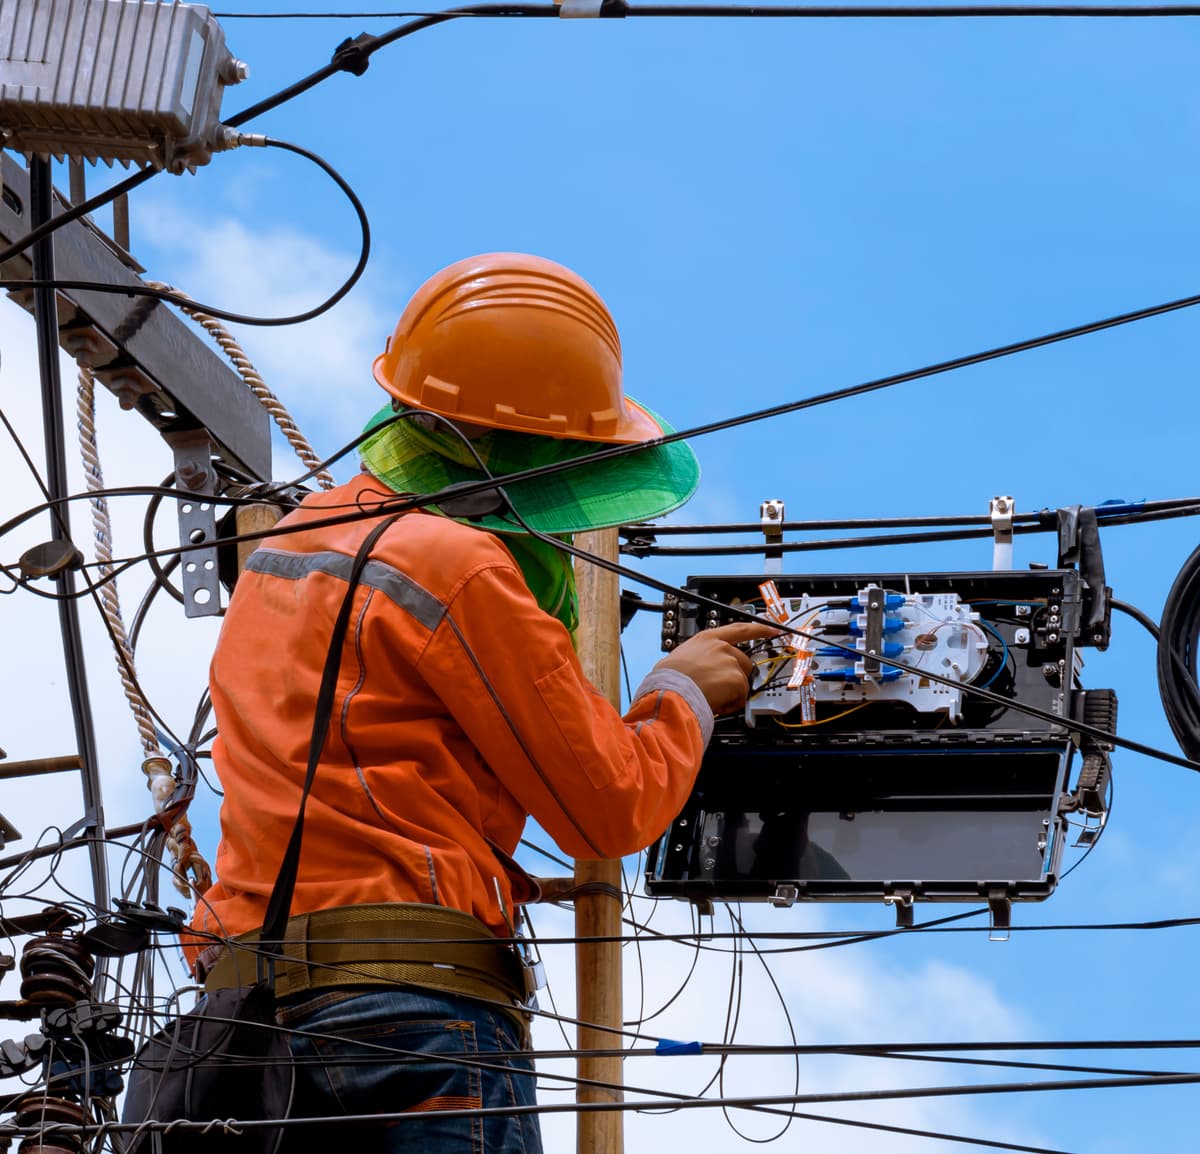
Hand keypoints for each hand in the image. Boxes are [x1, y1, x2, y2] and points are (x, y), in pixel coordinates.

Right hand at [653, 621, 778, 716]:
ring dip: (730, 692)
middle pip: (743, 662)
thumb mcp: (680, 658)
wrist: (669, 692)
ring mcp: (730, 662)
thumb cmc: (668, 679)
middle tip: (718, 688)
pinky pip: (740, 697)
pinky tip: (715, 703)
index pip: (739, 629)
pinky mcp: (736, 679)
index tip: (772, 628)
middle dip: (735, 677)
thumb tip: (697, 668)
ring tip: (710, 696)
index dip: (758, 629)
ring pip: (741, 682)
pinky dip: (730, 704)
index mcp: (707, 639)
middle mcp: (721, 647)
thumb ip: (697, 658)